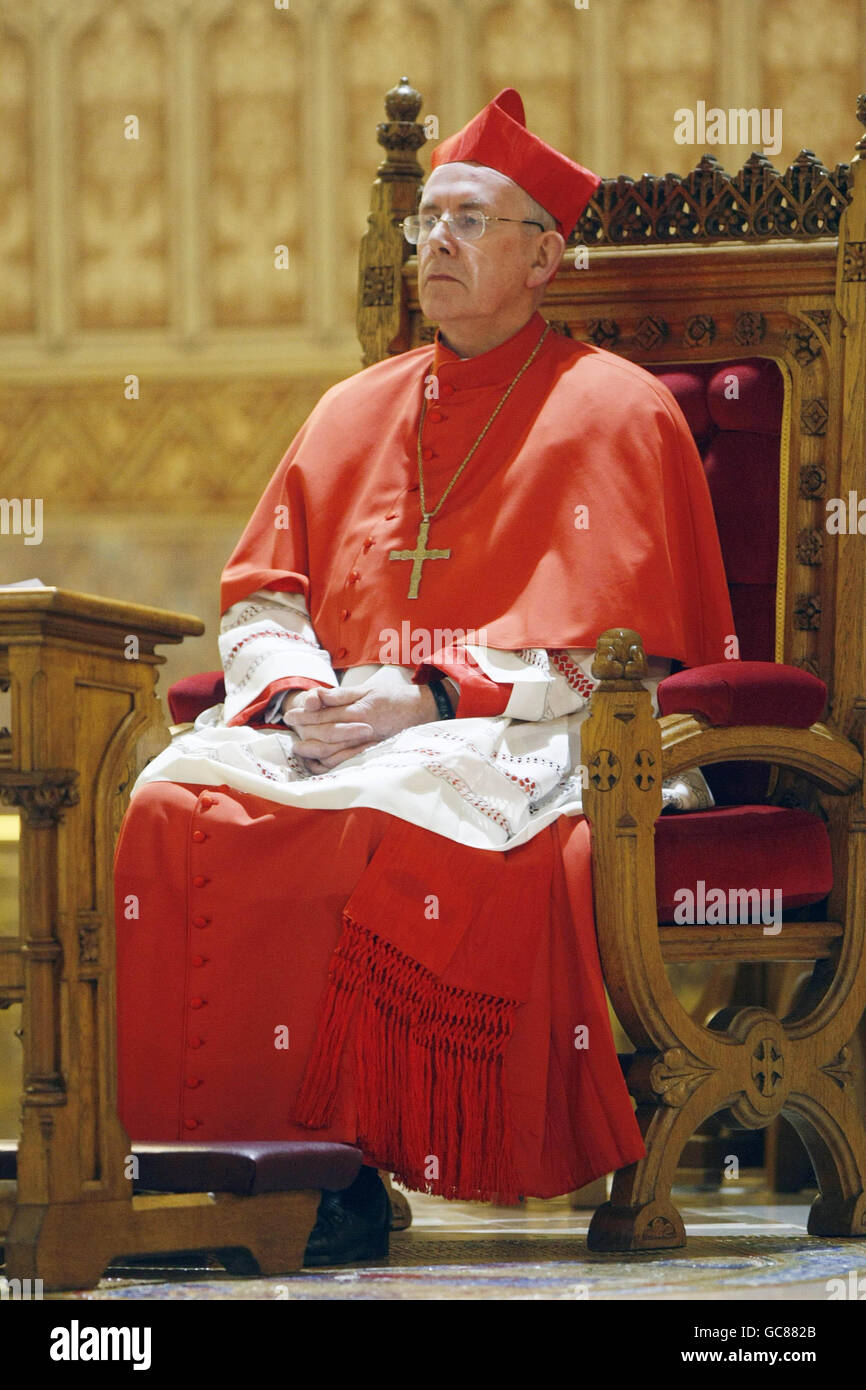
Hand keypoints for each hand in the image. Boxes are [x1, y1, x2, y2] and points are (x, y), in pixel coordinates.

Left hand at [283, 683, 438, 771]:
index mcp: (360, 711)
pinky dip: (329, 765)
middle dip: (304, 733)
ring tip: (299, 749)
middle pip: (326, 735)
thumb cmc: (393, 697)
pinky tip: (318, 762)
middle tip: (290, 732)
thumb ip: (340, 694)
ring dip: (313, 752)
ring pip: (334, 753)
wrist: (421, 711)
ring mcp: (367, 745)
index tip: (290, 715)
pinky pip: (346, 764)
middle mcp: (362, 730)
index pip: (325, 715)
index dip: (305, 716)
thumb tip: (316, 695)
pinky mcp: (371, 754)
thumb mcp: (367, 688)